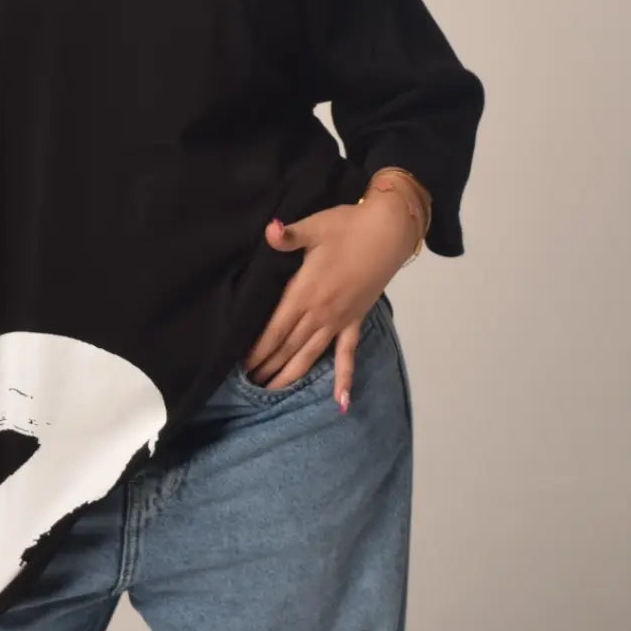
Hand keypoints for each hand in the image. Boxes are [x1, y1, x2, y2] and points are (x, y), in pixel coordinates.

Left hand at [241, 195, 415, 408]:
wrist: (388, 233)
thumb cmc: (347, 227)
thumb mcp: (315, 226)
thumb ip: (289, 235)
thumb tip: (269, 230)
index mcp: (305, 292)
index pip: (275, 329)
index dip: (258, 349)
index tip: (242, 365)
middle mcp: (320, 313)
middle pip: (289, 347)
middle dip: (268, 366)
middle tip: (249, 384)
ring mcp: (339, 321)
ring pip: (311, 356)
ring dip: (291, 376)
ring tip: (273, 393)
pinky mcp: (355, 321)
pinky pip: (348, 355)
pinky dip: (344, 379)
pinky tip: (340, 404)